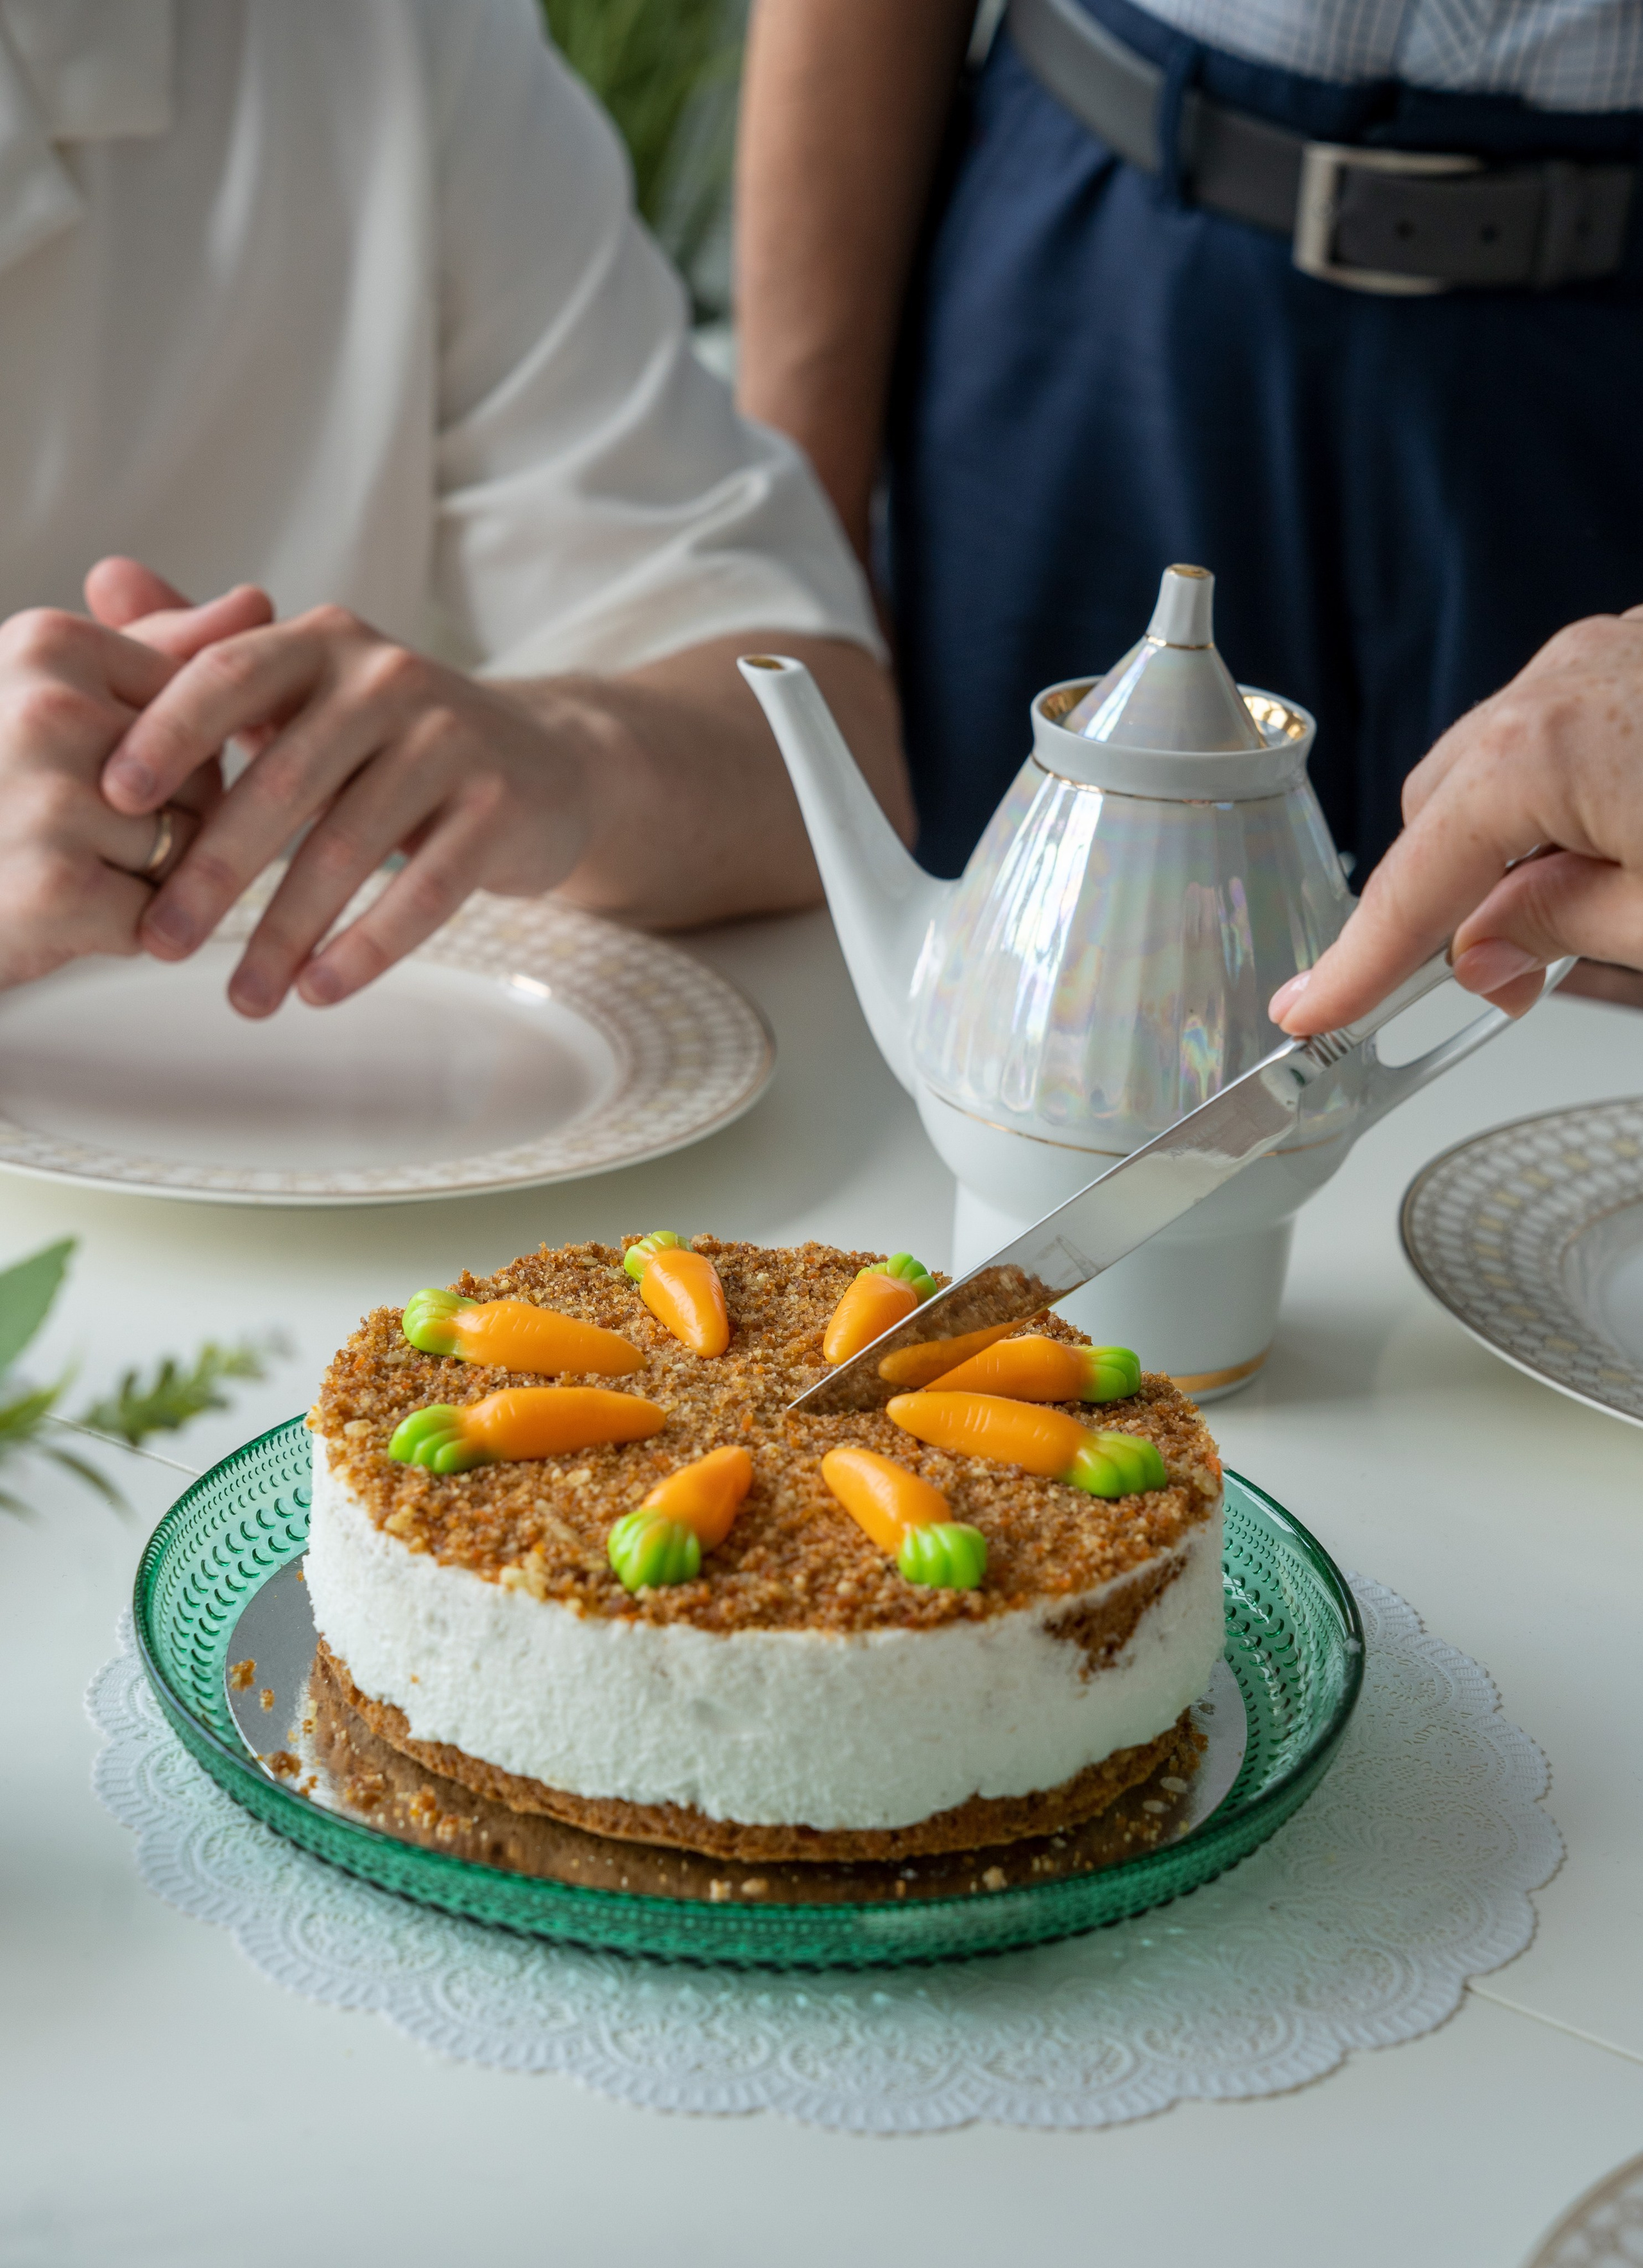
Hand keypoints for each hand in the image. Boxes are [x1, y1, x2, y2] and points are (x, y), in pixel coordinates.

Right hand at [0, 570, 271, 987]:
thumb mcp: (55, 690)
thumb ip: (160, 649)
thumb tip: (259, 602)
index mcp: (51, 645)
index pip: (199, 711)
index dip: (170, 762)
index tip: (93, 770)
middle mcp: (49, 710)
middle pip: (203, 783)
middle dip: (162, 824)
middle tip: (65, 829)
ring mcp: (51, 798)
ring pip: (188, 854)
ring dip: (143, 881)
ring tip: (58, 867)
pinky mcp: (56, 889)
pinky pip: (159, 918)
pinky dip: (120, 931)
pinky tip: (56, 913)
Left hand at [99, 602, 594, 1017]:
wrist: (548, 763)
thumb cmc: (397, 736)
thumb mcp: (307, 684)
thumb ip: (207, 648)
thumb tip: (100, 580)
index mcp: (323, 643)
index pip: (229, 677)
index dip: (168, 735)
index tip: (116, 803)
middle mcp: (388, 678)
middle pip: (283, 780)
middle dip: (214, 872)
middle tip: (163, 943)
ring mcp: (451, 740)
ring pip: (349, 847)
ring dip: (287, 933)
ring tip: (245, 996)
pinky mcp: (500, 806)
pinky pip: (425, 888)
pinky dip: (368, 947)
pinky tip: (322, 990)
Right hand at [1270, 609, 1642, 1034]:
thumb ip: (1559, 929)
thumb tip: (1485, 953)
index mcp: (1539, 753)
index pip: (1412, 886)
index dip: (1356, 964)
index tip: (1309, 1009)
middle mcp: (1556, 683)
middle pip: (1440, 813)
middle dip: (1453, 895)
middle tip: (1509, 975)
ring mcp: (1602, 653)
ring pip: (1496, 765)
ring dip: (1512, 838)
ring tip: (1590, 896)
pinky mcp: (1639, 651)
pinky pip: (1558, 724)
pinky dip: (1561, 789)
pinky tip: (1619, 832)